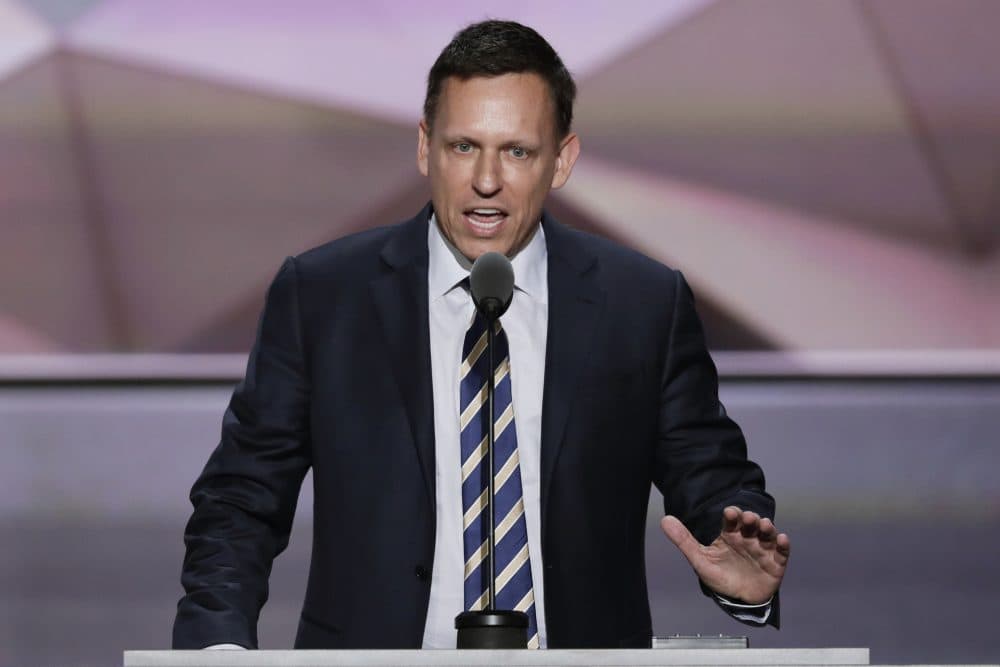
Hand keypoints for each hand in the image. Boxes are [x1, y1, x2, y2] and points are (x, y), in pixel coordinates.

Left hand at [661, 506, 789, 603]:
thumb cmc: (720, 576)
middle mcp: (747, 538)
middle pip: (751, 524)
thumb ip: (683, 540)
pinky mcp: (776, 563)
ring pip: (767, 534)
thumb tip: (664, 519)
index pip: (731, 520)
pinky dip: (783, 545)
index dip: (732, 515)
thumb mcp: (700, 559)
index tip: (730, 512)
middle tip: (748, 518)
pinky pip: (782, 552)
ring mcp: (762, 549)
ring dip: (767, 528)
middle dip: (751, 519)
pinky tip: (782, 539)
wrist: (738, 600)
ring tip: (765, 525)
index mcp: (730, 535)